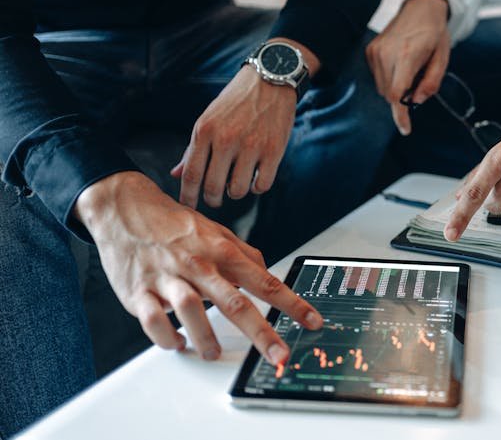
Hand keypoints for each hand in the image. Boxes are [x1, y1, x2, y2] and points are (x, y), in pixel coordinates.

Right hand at [74, 171, 322, 363]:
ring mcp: (168, 278)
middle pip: (235, 303)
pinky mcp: (138, 290)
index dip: (292, 303)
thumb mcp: (216, 231)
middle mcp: (199, 265)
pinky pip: (153, 320)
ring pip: (192, 311)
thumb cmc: (173, 224)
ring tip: (213, 354)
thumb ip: (243, 254)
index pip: (265, 282)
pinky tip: (177, 343)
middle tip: (279, 355)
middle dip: (261, 333)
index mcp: (222, 252)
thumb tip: (266, 271)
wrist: (124, 208)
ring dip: (206, 339)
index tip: (312, 322)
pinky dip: (166, 337)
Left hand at [171, 38, 319, 208]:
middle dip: (212, 199)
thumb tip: (177, 174)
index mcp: (205, 130)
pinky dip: (257, 187)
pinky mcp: (274, 150)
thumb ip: (192, 148)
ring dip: (235, 193)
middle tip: (214, 199)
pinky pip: (262, 185)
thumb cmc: (236, 101)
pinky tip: (255, 178)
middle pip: (213, 187)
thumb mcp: (208, 119)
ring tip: (236, 184)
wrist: (271, 79)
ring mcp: (252, 146)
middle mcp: (227, 139)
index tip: (188, 206)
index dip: (188, 196)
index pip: (191, 174)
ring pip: (238, 190)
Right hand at [366, 0, 450, 134]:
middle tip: (419, 82)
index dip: (400, 115)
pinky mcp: (370, 50)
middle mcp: (387, 53)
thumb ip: (431, 83)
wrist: (421, 8)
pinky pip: (378, 77)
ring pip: (382, 88)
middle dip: (403, 98)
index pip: (396, 94)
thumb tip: (416, 102)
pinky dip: (389, 79)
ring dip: (396, 88)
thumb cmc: (435, 34)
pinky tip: (401, 65)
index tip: (405, 129)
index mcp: (408, 55)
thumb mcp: (442, 59)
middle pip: (389, 94)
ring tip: (411, 69)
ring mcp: (375, 51)